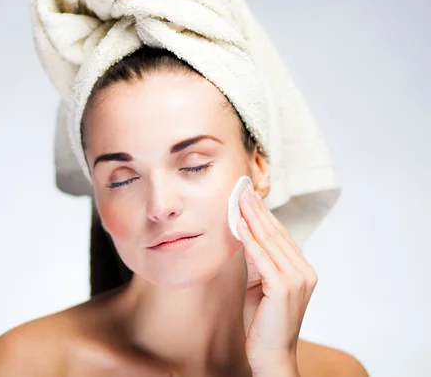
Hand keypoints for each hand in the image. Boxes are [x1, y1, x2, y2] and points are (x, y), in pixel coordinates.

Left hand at [236, 185, 317, 375]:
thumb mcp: (259, 284)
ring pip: (270, 241)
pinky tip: (240, 224)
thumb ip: (257, 260)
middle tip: (242, 188)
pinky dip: (250, 239)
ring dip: (252, 217)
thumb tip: (245, 234)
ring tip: (239, 199)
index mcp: (302, 269)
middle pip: (276, 233)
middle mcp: (304, 271)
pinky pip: (263, 257)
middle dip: (257, 209)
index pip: (280, 235)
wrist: (272, 355)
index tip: (249, 195)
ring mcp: (297, 279)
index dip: (263, 214)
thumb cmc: (264, 322)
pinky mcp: (284, 288)